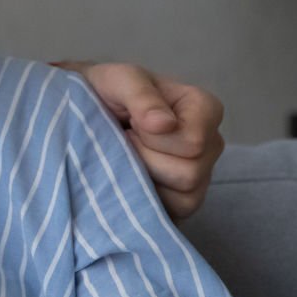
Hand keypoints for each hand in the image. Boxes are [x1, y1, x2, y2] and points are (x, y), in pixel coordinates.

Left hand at [57, 61, 225, 220]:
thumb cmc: (107, 91)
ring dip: (143, 178)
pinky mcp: (182, 201)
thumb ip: (141, 96)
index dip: (153, 137)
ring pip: (185, 199)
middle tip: (125, 140)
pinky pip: (174, 216)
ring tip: (127, 157)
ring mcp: (200, 176)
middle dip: (144, 158)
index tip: (132, 122)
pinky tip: (130, 177)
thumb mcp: (119, 80)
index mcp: (205, 109)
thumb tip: (163, 125)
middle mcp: (211, 144)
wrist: (85, 111)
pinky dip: (145, 200)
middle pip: (189, 174)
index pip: (193, 143)